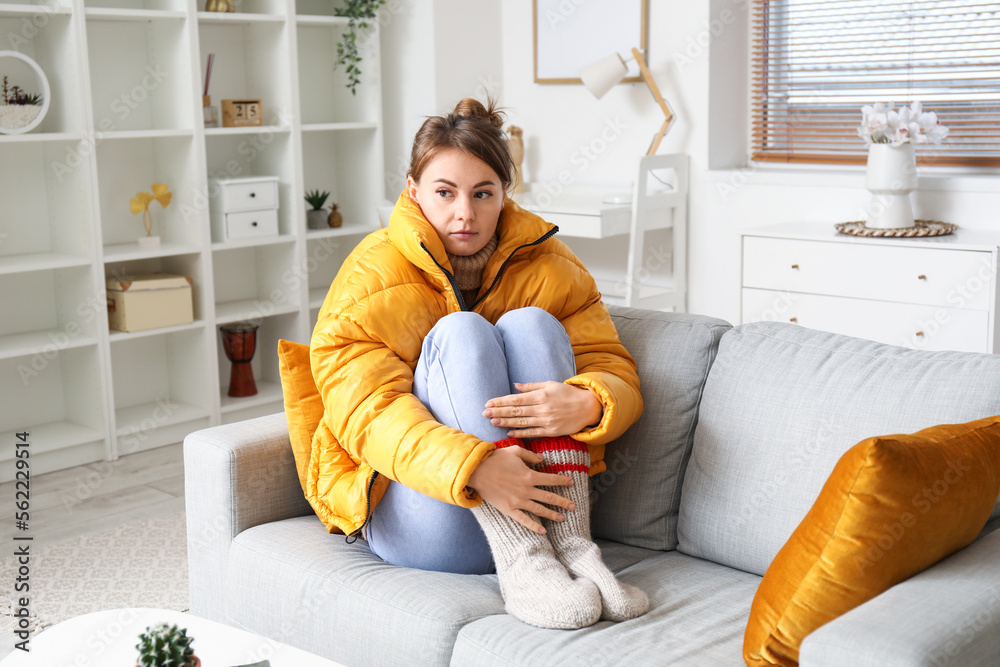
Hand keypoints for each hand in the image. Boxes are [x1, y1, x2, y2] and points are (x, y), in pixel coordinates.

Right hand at [467, 445, 575, 533]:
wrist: (477, 471)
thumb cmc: (496, 458)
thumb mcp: (515, 451)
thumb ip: (530, 455)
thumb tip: (542, 459)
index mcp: (529, 475)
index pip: (551, 479)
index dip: (563, 481)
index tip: (572, 483)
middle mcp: (527, 489)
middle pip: (549, 497)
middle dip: (563, 501)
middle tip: (574, 506)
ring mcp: (518, 501)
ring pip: (539, 509)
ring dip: (552, 514)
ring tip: (562, 518)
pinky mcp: (509, 509)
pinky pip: (524, 519)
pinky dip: (534, 526)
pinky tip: (543, 531)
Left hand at [483, 381, 602, 437]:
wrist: (587, 407)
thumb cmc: (567, 394)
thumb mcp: (550, 385)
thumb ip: (532, 386)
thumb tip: (515, 386)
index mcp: (541, 395)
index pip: (516, 399)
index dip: (501, 401)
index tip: (489, 403)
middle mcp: (542, 408)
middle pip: (516, 411)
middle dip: (499, 412)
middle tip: (484, 413)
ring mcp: (547, 420)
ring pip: (522, 422)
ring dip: (506, 422)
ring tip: (493, 422)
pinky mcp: (551, 431)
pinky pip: (533, 432)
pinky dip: (520, 433)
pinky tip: (509, 432)